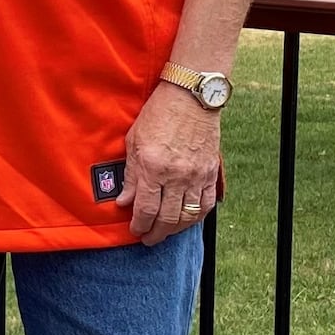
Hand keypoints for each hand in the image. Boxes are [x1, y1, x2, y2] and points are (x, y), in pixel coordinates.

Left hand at [117, 85, 220, 245]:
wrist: (191, 96)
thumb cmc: (159, 113)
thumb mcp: (134, 141)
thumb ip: (130, 174)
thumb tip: (124, 200)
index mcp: (152, 167)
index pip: (145, 209)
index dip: (139, 225)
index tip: (135, 230)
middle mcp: (176, 175)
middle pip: (167, 218)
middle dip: (155, 233)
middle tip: (148, 238)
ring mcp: (196, 175)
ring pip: (187, 216)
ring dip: (175, 229)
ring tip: (165, 232)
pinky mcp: (210, 172)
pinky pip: (207, 204)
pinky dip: (197, 216)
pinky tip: (187, 219)